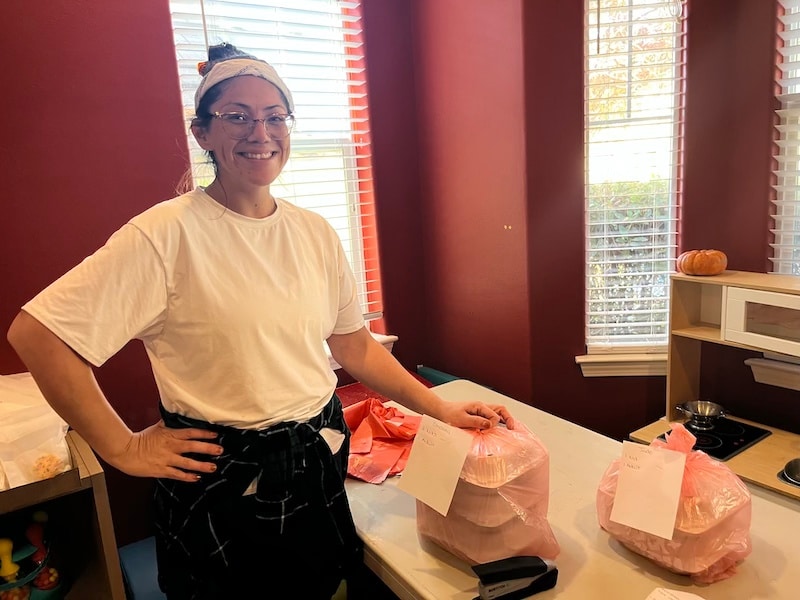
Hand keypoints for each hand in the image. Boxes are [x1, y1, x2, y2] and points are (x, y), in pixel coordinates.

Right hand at [105, 420, 222, 481]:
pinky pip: (177, 474)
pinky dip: (187, 477)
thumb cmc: (140, 439)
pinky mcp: (161, 470)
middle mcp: (171, 447)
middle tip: (220, 450)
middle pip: (193, 447)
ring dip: (201, 465)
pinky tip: (196, 478)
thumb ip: (168, 423)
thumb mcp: (157, 428)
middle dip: (208, 448)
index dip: (204, 433)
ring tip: (213, 467)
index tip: (216, 434)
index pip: (191, 432)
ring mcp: (167, 459)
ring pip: (187, 463)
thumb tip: (176, 414)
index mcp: (170, 434)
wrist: (125, 452)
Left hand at [435, 400, 515, 430]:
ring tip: (508, 429)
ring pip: (496, 413)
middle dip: (508, 418)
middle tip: (512, 428)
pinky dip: (495, 422)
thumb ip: (476, 421)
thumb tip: (490, 424)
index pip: (495, 414)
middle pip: (500, 410)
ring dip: (502, 420)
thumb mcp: (462, 419)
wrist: (439, 411)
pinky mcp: (476, 415)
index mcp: (479, 406)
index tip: (488, 430)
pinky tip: (495, 430)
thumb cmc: (448, 414)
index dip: (494, 423)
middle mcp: (481, 407)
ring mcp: (479, 411)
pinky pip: (489, 418)